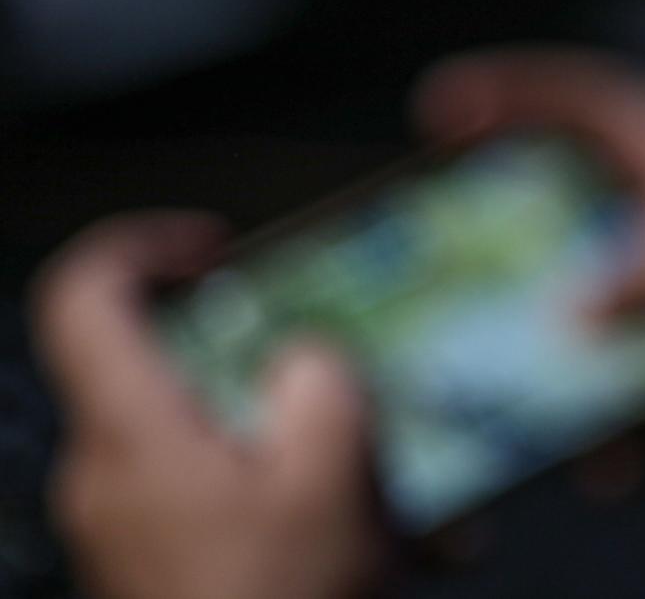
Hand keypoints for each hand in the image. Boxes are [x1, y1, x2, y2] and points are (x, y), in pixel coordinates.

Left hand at [31, 213, 380, 598]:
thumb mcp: (332, 485)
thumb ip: (321, 387)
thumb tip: (303, 360)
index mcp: (133, 436)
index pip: (84, 297)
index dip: (144, 247)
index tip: (221, 251)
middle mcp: (110, 474)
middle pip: (170, 366)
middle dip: (268, 363)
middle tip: (346, 380)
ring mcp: (129, 527)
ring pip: (211, 438)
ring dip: (298, 442)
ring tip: (393, 484)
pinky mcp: (158, 565)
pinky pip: (223, 497)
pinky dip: (290, 496)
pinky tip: (379, 540)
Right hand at [415, 48, 644, 566]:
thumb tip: (575, 304)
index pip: (603, 113)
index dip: (524, 97)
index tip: (443, 108)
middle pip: (565, 211)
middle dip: (502, 228)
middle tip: (426, 247)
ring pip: (569, 317)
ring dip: (534, 350)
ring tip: (504, 380)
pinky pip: (599, 403)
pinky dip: (587, 435)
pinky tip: (600, 467)